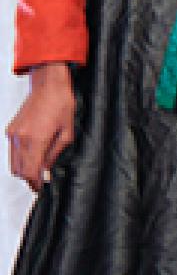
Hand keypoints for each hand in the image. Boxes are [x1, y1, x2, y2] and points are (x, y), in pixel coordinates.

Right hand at [7, 63, 74, 190]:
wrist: (49, 85)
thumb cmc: (62, 104)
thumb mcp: (67, 132)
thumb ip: (55, 153)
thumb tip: (46, 169)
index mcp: (36, 140)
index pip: (31, 171)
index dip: (35, 183)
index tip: (41, 188)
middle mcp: (21, 138)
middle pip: (19, 170)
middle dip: (29, 178)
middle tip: (39, 181)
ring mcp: (13, 134)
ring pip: (13, 163)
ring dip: (23, 170)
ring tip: (36, 170)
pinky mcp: (10, 130)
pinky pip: (12, 151)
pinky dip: (19, 158)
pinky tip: (31, 156)